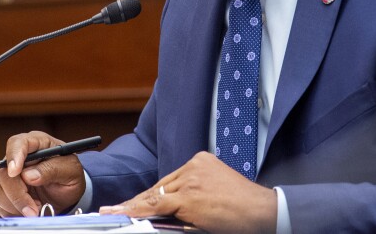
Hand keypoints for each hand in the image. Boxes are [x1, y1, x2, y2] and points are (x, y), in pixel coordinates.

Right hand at [0, 131, 86, 216]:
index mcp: (36, 143)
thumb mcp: (71, 171)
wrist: (67, 194)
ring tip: (36, 209)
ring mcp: (8, 174)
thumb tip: (28, 176)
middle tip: (34, 208)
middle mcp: (19, 157)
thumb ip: (53, 170)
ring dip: (16, 205)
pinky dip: (13, 212)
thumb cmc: (69, 176)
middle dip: (18, 194)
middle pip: (4, 172)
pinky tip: (29, 211)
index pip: (18, 143)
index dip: (14, 156)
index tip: (15, 172)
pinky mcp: (3, 192)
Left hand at [100, 152, 275, 233]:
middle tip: (114, 209)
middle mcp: (194, 166)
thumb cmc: (244, 206)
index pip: (169, 180)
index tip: (131, 201)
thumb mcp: (217, 191)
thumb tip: (169, 209)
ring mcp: (190, 180)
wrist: (261, 210)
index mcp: (201, 161)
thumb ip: (194, 193)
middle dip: (138, 201)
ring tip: (114, 213)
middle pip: (160, 187)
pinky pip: (158, 205)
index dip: (149, 194)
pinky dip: (140, 211)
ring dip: (135, 207)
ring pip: (156, 195)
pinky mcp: (189, 197)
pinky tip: (125, 214)